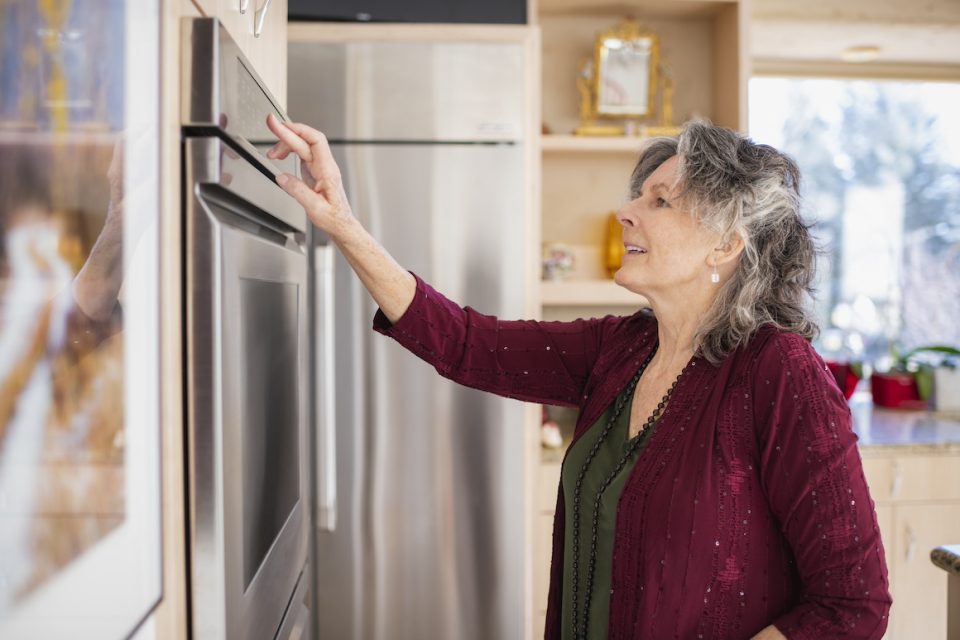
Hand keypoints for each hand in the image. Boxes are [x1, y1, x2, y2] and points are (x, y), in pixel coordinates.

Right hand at [265, 113, 353, 233]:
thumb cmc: (334, 218)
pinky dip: (289, 150)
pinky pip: (301, 153)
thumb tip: (282, 177)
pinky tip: (281, 155)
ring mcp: (320, 167)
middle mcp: (325, 166)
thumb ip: (298, 191)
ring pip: (302, 145)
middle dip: (286, 131)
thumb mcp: (315, 208)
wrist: (341, 225)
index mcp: (327, 171)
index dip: (299, 129)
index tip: (282, 125)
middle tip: (270, 123)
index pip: (316, 141)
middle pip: (306, 140)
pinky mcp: (315, 170)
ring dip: (285, 143)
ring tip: (271, 153)